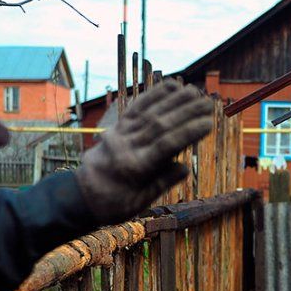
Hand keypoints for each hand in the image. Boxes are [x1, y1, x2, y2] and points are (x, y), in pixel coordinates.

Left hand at [76, 79, 212, 223]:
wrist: (81, 195)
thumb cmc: (115, 204)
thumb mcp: (140, 202)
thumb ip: (162, 182)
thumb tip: (185, 167)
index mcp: (135, 169)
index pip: (167, 145)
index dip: (189, 132)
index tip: (209, 123)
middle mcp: (126, 147)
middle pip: (160, 124)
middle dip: (186, 112)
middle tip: (208, 103)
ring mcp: (119, 134)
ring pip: (149, 112)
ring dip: (173, 99)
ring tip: (194, 90)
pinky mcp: (116, 127)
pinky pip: (136, 108)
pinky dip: (153, 96)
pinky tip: (169, 86)